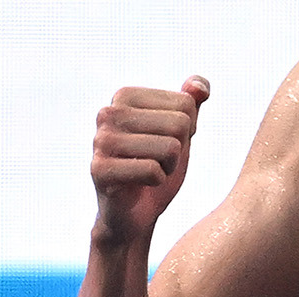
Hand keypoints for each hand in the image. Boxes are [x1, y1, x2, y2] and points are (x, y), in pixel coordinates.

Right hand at [90, 76, 209, 247]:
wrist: (135, 211)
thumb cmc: (158, 164)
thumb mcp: (181, 130)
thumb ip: (191, 102)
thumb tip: (200, 86)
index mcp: (125, 96)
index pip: (186, 103)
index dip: (186, 129)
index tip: (164, 141)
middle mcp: (108, 113)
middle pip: (180, 123)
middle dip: (179, 148)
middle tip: (157, 160)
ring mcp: (100, 141)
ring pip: (170, 147)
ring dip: (169, 166)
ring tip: (149, 171)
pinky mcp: (99, 170)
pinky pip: (153, 170)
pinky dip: (157, 181)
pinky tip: (141, 184)